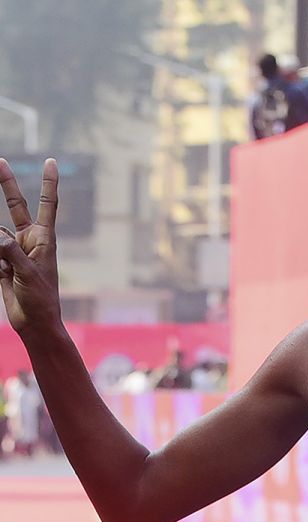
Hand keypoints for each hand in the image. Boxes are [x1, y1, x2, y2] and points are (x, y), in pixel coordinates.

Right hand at [0, 158, 61, 334]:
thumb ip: (9, 252)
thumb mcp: (28, 273)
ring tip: (8, 271)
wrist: (34, 322)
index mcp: (45, 239)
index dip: (48, 183)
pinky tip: (2, 276)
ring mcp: (14, 251)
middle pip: (15, 207)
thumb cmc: (41, 298)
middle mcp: (29, 240)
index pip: (47, 204)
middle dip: (6, 185)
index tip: (50, 162)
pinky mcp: (1, 263)